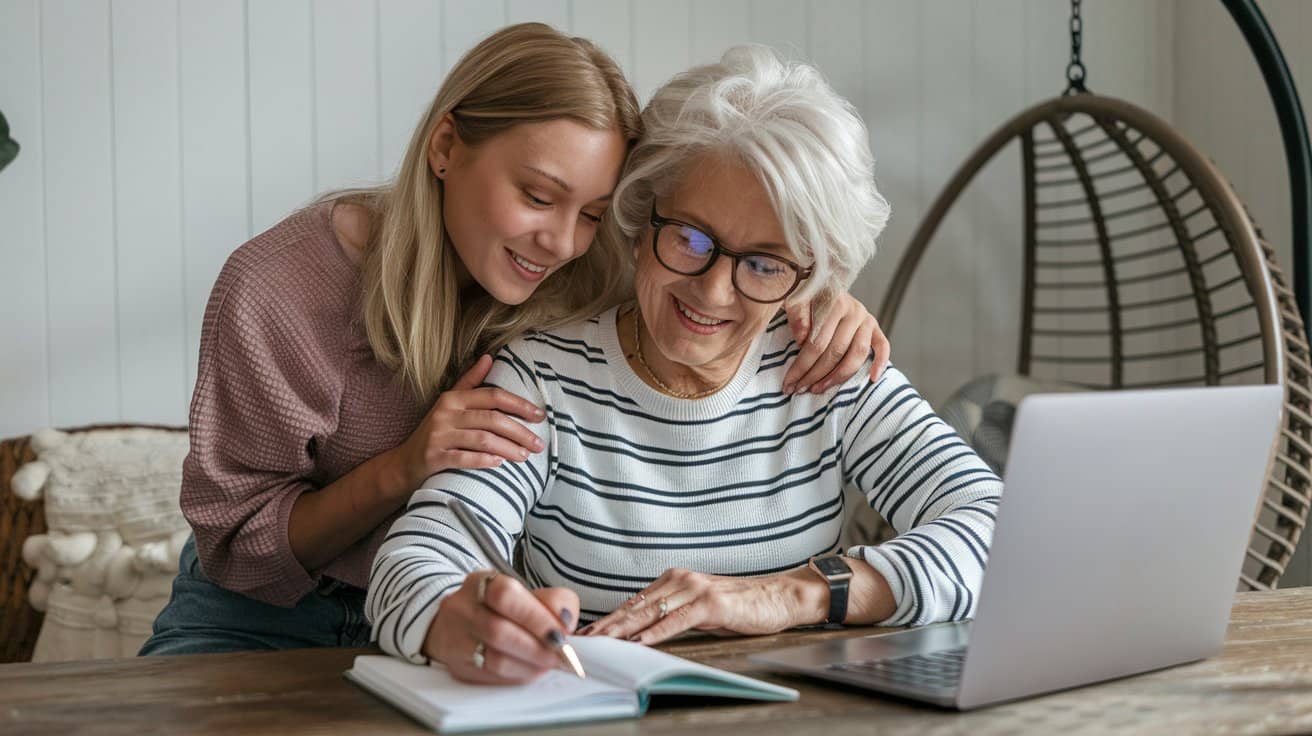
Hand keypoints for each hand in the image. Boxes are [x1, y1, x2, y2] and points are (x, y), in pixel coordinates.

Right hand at [387, 355, 546, 491]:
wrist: (404, 463)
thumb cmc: (436, 432)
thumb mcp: (449, 404)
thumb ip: (470, 381)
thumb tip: (489, 357)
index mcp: (453, 398)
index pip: (493, 396)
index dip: (519, 404)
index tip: (539, 415)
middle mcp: (446, 413)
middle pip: (492, 419)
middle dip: (520, 432)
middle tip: (538, 444)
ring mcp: (439, 435)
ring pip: (482, 439)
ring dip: (508, 448)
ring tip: (525, 456)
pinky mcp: (434, 457)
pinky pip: (465, 458)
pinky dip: (484, 460)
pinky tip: (500, 463)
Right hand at [425, 570, 580, 683]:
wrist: (456, 625)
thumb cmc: (498, 610)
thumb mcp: (524, 594)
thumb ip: (551, 601)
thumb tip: (566, 622)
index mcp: (480, 583)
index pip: (506, 595)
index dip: (537, 617)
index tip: (561, 633)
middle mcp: (461, 609)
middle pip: (499, 631)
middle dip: (537, 646)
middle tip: (560, 655)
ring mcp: (454, 640)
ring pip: (494, 659)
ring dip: (530, 665)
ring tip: (548, 664)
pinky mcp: (457, 667)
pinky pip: (491, 677)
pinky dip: (517, 676)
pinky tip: (531, 671)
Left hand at [581, 568, 817, 645]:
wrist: (778, 597)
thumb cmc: (741, 605)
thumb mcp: (700, 609)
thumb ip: (674, 614)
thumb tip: (644, 631)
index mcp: (674, 580)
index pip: (634, 602)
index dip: (609, 618)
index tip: (587, 632)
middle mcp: (680, 580)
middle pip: (635, 606)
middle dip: (607, 624)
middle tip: (583, 639)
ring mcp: (695, 589)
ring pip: (651, 611)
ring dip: (624, 629)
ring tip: (602, 641)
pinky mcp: (711, 603)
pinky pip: (677, 619)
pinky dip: (657, 631)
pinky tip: (640, 641)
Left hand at [783, 293, 890, 393]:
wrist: (825, 284)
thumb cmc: (809, 297)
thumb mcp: (796, 300)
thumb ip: (797, 316)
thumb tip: (802, 339)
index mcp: (834, 303)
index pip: (817, 343)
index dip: (802, 366)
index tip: (789, 382)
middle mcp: (854, 311)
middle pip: (836, 352)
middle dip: (816, 375)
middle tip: (800, 389)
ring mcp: (867, 320)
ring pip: (857, 354)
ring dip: (838, 376)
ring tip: (819, 388)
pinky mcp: (876, 327)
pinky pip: (883, 346)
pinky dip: (881, 362)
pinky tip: (872, 378)